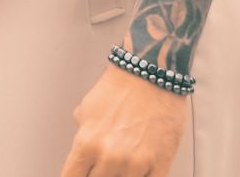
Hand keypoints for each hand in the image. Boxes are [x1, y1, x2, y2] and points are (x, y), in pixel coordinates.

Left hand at [58, 63, 187, 175]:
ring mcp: (136, 163)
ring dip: (121, 175)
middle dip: (98, 174)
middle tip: (103, 165)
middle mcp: (109, 156)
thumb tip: (81, 154)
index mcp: (87, 143)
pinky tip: (138, 171)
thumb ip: (82, 136)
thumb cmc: (121, 87)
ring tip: (121, 164)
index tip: (79, 176)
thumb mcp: (86, 111)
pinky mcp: (160, 163)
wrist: (152, 72)